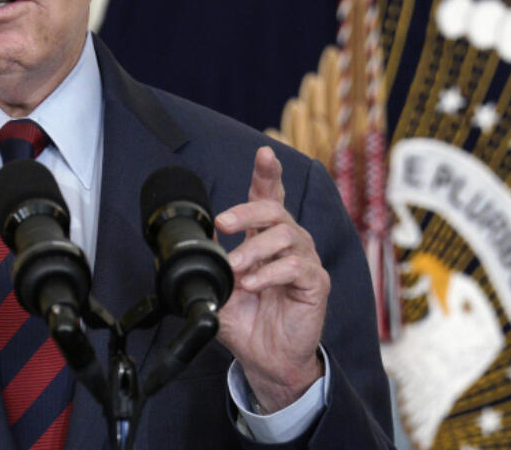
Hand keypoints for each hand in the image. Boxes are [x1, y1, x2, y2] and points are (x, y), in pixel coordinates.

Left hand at [214, 146, 328, 411]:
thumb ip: (210, 260)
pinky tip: (253, 285)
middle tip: (223, 224)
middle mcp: (288, 242)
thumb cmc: (245, 321)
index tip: (263, 152)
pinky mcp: (316, 283)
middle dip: (247, 210)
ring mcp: (305, 261)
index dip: (267, 174)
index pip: (268, 198)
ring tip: (236, 272)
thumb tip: (195, 238)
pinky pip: (295, 266)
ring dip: (253, 251)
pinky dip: (269, 274)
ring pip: (285, 235)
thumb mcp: (218, 287)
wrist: (264, 358)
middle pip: (275, 209)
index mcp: (265, 238)